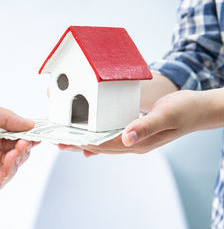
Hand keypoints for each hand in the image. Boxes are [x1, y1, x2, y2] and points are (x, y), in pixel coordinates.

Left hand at [0, 88, 33, 198]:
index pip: (9, 142)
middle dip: (19, 154)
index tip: (37, 137)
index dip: (24, 141)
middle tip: (26, 145)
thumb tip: (30, 125)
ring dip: (10, 169)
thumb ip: (5, 119)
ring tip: (14, 155)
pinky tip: (1, 172)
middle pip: (6, 161)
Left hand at [62, 89, 217, 154]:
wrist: (199, 109)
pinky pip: (110, 135)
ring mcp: (133, 138)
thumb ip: (145, 127)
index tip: (64, 140)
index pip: (104, 145)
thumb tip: (125, 138)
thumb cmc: (185, 110)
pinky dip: (96, 133)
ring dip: (83, 139)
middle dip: (77, 143)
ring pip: (103, 142)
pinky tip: (86, 132)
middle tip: (55, 139)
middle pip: (99, 146)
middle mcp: (133, 143)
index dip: (83, 142)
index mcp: (138, 142)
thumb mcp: (166, 115)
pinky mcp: (134, 131)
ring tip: (64, 136)